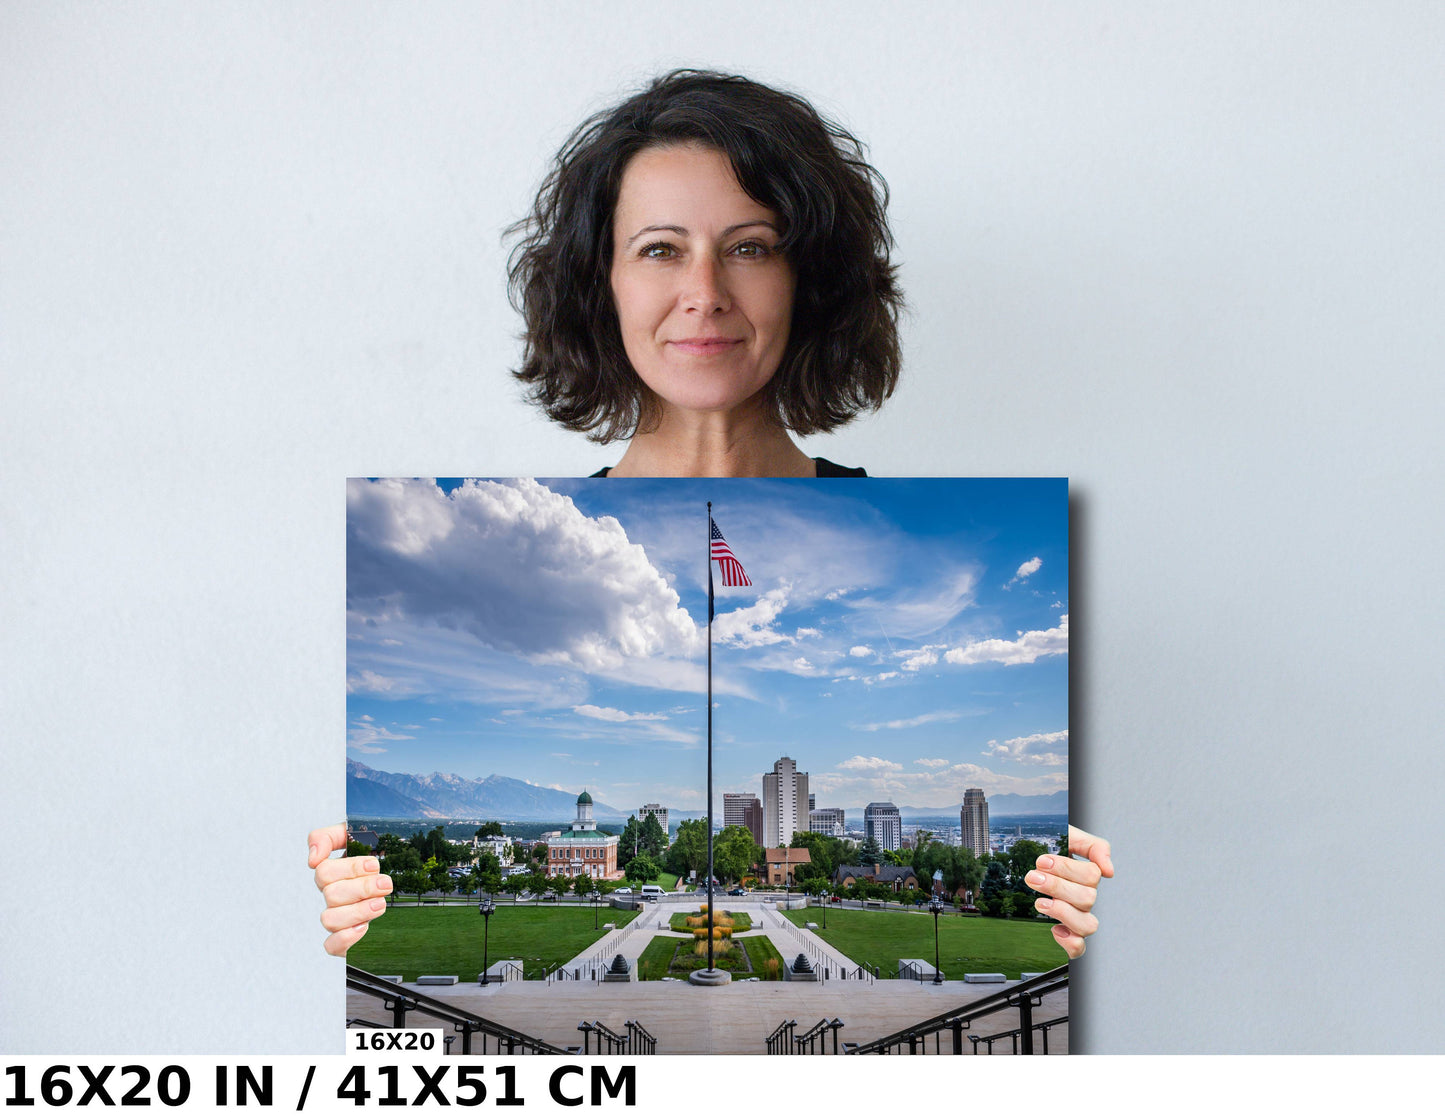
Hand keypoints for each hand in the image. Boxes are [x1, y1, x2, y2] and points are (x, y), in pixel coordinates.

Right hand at [309, 823, 391, 955]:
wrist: (403, 877)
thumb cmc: (376, 856)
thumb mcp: (356, 836)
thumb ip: (329, 837)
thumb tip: (313, 859)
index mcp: (333, 874)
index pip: (324, 872)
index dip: (350, 869)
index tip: (374, 865)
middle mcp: (332, 896)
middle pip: (331, 895)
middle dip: (362, 888)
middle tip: (384, 884)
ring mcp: (338, 918)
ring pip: (330, 919)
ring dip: (358, 911)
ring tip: (380, 903)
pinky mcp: (345, 940)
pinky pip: (331, 946)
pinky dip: (346, 938)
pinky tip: (364, 927)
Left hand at [1026, 825, 1112, 959]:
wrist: (1027, 855)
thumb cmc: (1050, 847)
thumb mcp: (1069, 835)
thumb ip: (1094, 846)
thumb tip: (1109, 871)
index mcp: (1087, 875)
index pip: (1091, 876)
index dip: (1066, 869)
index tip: (1041, 861)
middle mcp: (1085, 897)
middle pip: (1087, 899)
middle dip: (1056, 887)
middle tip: (1032, 877)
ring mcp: (1077, 916)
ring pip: (1088, 925)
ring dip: (1062, 913)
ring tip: (1039, 902)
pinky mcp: (1067, 933)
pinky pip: (1079, 948)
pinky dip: (1070, 943)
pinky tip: (1054, 929)